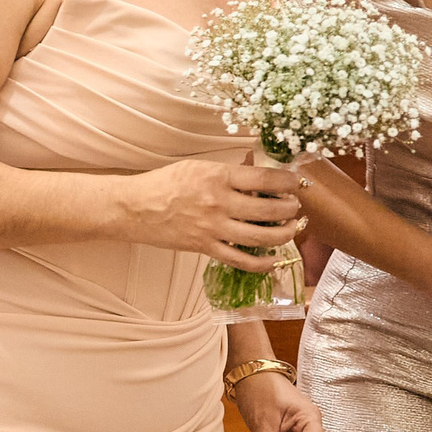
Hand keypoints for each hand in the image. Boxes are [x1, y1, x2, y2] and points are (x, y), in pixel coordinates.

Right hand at [118, 159, 304, 268]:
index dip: (289, 182)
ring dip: (284, 234)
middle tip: (293, 207)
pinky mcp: (206, 247)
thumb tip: (261, 177)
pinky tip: (273, 259)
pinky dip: (263, 263)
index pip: (266, 180)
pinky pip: (242, 261)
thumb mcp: (198, 167)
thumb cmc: (165, 184)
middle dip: (291, 209)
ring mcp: (213, 228)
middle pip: (271, 210)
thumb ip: (229, 173)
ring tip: (289, 228)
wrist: (134, 208)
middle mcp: (219, 203)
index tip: (297, 183)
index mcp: (218, 177)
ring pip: (263, 237)